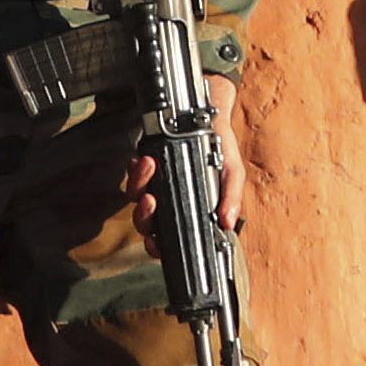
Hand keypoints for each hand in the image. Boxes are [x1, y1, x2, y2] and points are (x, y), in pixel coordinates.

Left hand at [125, 74, 242, 231]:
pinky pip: (133, 174)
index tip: (154, 243)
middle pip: (145, 222)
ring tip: (150, 166)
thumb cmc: (222, 151)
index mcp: (187, 210)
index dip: (157, 246)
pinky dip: (135, 168)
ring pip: (136, 197)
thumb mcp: (232, 172)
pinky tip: (143, 160)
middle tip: (151, 201)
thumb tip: (229, 221)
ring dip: (139, 185)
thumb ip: (231, 196)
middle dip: (144, 215)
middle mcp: (168, 202)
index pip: (167, 239)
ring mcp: (155, 185)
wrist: (210, 119)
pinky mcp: (145, 167)